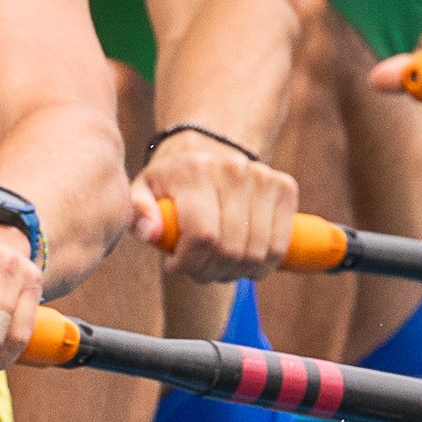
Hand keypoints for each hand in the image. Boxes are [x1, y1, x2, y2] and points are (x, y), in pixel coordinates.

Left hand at [131, 128, 296, 279]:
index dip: (190, 264)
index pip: (203, 236)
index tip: (175, 267)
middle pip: (230, 249)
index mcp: (194, 170)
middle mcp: (232, 169)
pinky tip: (246, 267)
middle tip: (196, 272)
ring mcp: (262, 177)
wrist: (208, 147)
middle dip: (210, 272)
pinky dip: (264, 266)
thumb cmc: (172, 181)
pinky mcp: (284, 188)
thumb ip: (138, 211)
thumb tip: (149, 233)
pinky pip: (279, 245)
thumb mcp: (144, 189)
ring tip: (218, 268)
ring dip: (236, 273)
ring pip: (256, 252)